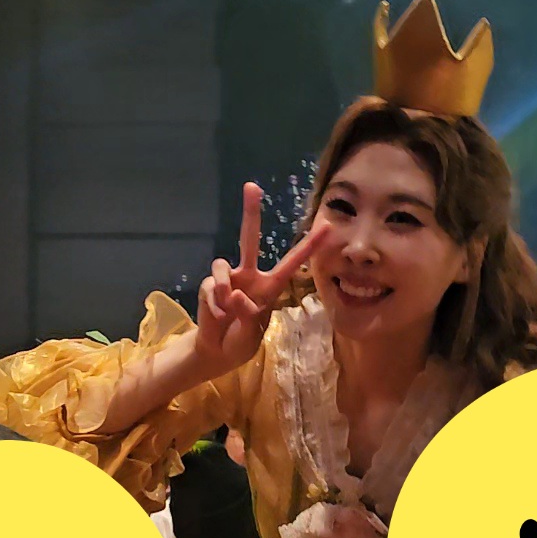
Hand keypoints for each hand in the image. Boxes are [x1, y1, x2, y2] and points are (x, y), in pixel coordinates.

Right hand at [192, 183, 329, 374]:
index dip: (310, 245)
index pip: (293, 262)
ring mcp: (228, 279)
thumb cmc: (242, 341)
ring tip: (226, 310)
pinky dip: (212, 304)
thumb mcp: (251, 332)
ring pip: (220, 264)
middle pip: (250, 239)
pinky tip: (217, 316)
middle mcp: (249, 276)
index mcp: (270, 286)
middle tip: (252, 186)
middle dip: (250, 212)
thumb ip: (247, 313)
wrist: (217, 351)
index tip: (327, 226)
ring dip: (221, 288)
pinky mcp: (209, 286)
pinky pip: (210, 287)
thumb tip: (234, 294)